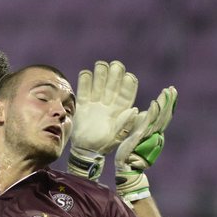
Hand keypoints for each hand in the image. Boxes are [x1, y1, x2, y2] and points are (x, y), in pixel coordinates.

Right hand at [68, 60, 138, 179]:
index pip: (126, 93)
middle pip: (113, 85)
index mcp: (120, 110)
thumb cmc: (103, 145)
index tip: (128, 77)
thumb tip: (134, 110)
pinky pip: (83, 90)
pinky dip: (84, 81)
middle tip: (115, 65)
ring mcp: (95, 103)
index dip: (128, 84)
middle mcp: (109, 104)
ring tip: (101, 65)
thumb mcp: (117, 137)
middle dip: (115, 74)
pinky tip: (86, 73)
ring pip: (99, 84)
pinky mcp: (83, 105)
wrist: (85, 151)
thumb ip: (125, 123)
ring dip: (100, 74)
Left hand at [114, 86, 176, 202]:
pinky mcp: (140, 135)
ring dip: (163, 103)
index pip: (163, 116)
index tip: (170, 92)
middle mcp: (154, 132)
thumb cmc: (130, 151)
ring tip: (166, 91)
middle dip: (169, 101)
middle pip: (164, 114)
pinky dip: (153, 112)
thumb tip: (145, 114)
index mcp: (153, 132)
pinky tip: (155, 102)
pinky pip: (148, 122)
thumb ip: (142, 125)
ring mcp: (148, 134)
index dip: (167, 104)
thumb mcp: (137, 135)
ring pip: (159, 116)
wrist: (126, 166)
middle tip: (172, 88)